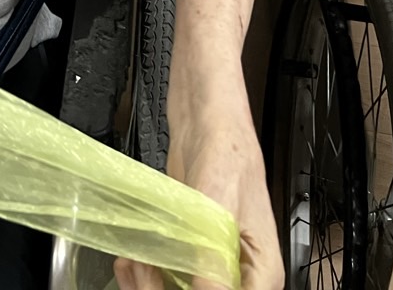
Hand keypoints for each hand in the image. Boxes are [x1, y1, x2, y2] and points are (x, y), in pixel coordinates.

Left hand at [111, 112, 282, 289]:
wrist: (205, 119)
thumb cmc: (226, 151)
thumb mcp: (219, 207)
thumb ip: (213, 259)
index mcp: (261, 274)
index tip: (173, 286)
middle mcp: (240, 274)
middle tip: (142, 271)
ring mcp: (212, 263)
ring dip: (149, 286)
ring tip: (132, 263)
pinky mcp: (190, 249)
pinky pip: (168, 278)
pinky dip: (146, 274)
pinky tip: (132, 259)